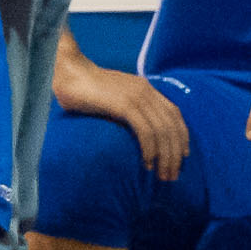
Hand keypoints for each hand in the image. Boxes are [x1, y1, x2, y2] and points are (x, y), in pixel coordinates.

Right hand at [57, 61, 188, 180]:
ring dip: (165, 156)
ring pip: (162, 130)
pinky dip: (150, 149)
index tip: (182, 157)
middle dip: (175, 153)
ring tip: (162, 174)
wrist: (69, 74)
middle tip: (172, 175)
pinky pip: (145, 130)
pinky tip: (147, 163)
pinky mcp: (124, 104)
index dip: (182, 136)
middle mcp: (147, 91)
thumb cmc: (87, 90)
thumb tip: (138, 135)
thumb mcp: (116, 99)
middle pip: (172, 126)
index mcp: (147, 89)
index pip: (174, 114)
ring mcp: (137, 97)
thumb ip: (130, 111)